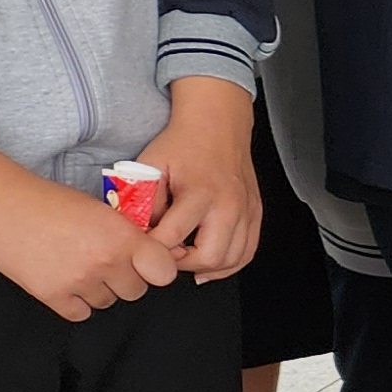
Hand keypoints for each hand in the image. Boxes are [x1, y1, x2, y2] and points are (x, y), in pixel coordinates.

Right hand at [0, 152, 183, 319]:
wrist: (2, 204)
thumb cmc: (51, 201)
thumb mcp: (103, 209)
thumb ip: (130, 235)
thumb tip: (159, 255)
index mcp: (123, 236)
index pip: (164, 272)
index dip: (157, 270)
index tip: (147, 265)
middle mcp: (105, 261)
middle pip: (135, 291)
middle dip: (124, 279)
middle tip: (106, 263)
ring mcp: (78, 280)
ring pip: (107, 302)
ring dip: (98, 290)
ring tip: (79, 267)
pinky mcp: (51, 294)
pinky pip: (79, 313)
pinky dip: (75, 302)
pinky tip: (66, 281)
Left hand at [137, 77, 261, 277]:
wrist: (217, 124)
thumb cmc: (183, 144)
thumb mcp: (149, 166)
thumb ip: (141, 201)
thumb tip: (136, 233)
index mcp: (200, 192)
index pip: (172, 237)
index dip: (151, 248)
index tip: (141, 245)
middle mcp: (228, 204)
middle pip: (208, 257)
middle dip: (181, 263)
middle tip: (164, 253)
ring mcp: (246, 210)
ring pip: (231, 260)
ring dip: (205, 266)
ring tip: (185, 256)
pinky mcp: (255, 213)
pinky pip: (247, 252)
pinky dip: (229, 265)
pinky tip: (210, 265)